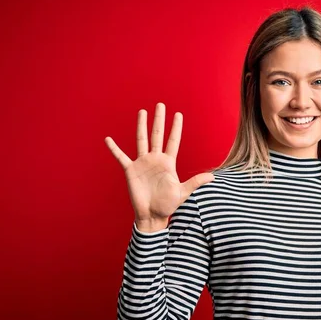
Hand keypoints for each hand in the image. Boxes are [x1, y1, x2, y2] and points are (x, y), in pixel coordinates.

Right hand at [104, 103, 214, 221]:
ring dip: (141, 126)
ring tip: (142, 112)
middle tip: (161, 104)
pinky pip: (121, 157)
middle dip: (159, 120)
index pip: (173, 141)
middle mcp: (155, 159)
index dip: (176, 128)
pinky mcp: (131, 170)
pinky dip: (114, 149)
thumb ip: (195, 182)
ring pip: (142, 140)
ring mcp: (142, 163)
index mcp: (168, 163)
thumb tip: (212, 177)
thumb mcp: (183, 192)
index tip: (178, 114)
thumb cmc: (168, 205)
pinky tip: (108, 139)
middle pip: (157, 135)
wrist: (152, 215)